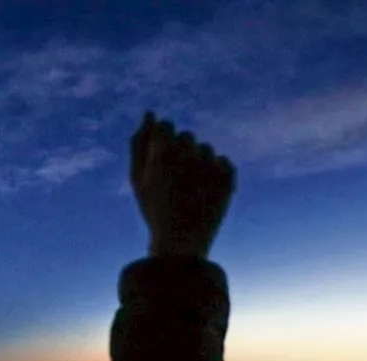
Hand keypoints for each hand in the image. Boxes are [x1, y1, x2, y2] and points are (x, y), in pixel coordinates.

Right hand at [131, 112, 235, 259]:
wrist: (181, 241)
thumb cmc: (154, 209)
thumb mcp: (137, 179)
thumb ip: (139, 144)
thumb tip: (149, 114)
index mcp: (162, 153)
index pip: (166, 126)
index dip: (162, 144)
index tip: (161, 164)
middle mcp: (187, 154)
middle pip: (186, 136)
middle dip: (181, 153)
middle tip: (174, 181)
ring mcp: (210, 165)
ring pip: (206, 149)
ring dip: (198, 163)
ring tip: (190, 191)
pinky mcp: (228, 176)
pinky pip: (223, 162)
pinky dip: (216, 174)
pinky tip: (205, 193)